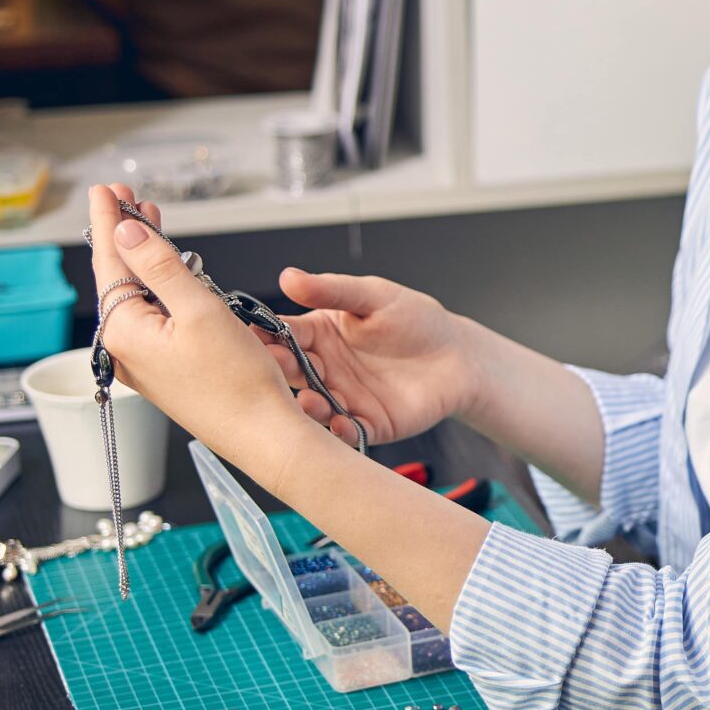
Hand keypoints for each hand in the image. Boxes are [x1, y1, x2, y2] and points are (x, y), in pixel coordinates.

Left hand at [86, 184, 311, 465]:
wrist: (262, 435)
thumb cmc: (237, 384)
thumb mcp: (199, 310)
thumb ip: (160, 265)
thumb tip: (126, 232)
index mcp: (123, 331)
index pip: (109, 261)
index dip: (107, 220)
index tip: (103, 191)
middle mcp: (125, 348)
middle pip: (119, 276)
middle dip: (124, 234)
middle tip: (126, 198)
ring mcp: (143, 360)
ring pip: (138, 295)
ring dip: (145, 258)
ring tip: (147, 224)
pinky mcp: (164, 368)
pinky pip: (153, 316)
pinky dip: (159, 287)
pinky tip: (170, 273)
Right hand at [267, 267, 472, 446]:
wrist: (457, 354)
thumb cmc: (415, 319)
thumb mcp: (373, 296)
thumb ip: (332, 290)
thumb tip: (289, 277)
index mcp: (318, 336)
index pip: (283, 336)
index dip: (267, 338)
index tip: (252, 339)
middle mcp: (324, 370)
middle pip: (293, 374)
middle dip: (283, 371)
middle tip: (277, 367)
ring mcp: (344, 399)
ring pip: (316, 407)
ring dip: (309, 406)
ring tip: (307, 400)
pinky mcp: (368, 424)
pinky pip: (350, 432)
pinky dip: (342, 431)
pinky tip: (340, 423)